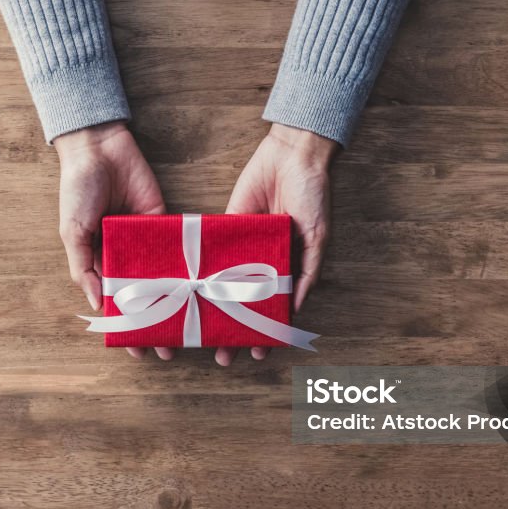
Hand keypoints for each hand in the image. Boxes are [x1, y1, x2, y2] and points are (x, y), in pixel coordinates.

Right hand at [55, 121, 173, 360]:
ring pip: (164, 277)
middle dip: (155, 321)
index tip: (136, 349)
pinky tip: (198, 289)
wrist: (99, 149)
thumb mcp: (72, 232)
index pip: (115, 302)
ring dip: (176, 302)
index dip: (126, 325)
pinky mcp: (164, 221)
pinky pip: (176, 247)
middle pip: (145, 296)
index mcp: (100, 260)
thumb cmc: (78, 191)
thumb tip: (95, 304)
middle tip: (167, 348)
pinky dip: (187, 266)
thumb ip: (83, 267)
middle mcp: (126, 255)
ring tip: (187, 328)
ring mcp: (146, 240)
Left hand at [217, 123, 335, 365]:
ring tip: (202, 334)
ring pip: (223, 285)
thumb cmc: (313, 194)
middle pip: (244, 304)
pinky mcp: (226, 226)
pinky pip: (211, 252)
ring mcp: (243, 246)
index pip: (274, 308)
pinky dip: (199, 272)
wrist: (293, 154)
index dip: (267, 331)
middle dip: (234, 330)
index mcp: (289, 267)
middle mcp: (263, 262)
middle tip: (223, 354)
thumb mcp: (318, 237)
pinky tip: (189, 293)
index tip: (259, 354)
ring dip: (213, 310)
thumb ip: (308, 271)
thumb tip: (296, 306)